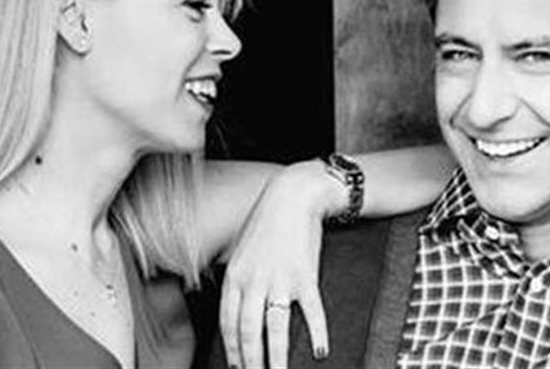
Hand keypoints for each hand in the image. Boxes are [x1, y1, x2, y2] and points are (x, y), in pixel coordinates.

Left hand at [219, 160, 333, 367]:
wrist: (293, 197)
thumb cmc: (267, 224)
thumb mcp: (241, 252)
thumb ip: (237, 282)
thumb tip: (236, 311)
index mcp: (235, 277)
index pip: (228, 323)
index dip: (231, 349)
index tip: (236, 367)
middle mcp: (254, 281)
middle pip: (248, 332)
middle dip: (250, 361)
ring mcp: (281, 281)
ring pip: (275, 329)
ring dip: (276, 357)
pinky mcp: (306, 277)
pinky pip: (312, 312)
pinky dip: (318, 333)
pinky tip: (320, 351)